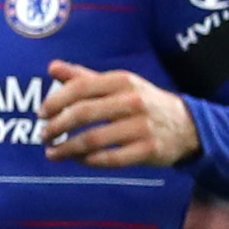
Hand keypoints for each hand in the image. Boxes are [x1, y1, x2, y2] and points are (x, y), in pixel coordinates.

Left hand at [39, 61, 200, 166]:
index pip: (80, 87)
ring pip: (93, 139)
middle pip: (83, 113)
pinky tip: (78, 160)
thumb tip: (52, 67)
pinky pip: (111, 159)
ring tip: (52, 153)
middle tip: (43, 136)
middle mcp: (132, 101)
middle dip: (57, 127)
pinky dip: (89, 161)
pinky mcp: (148, 150)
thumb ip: (83, 76)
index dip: (55, 101)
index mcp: (122, 80)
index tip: (41, 114)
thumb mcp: (117, 84)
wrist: (187, 126)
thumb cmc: (142, 102)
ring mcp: (142, 126)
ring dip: (67, 148)